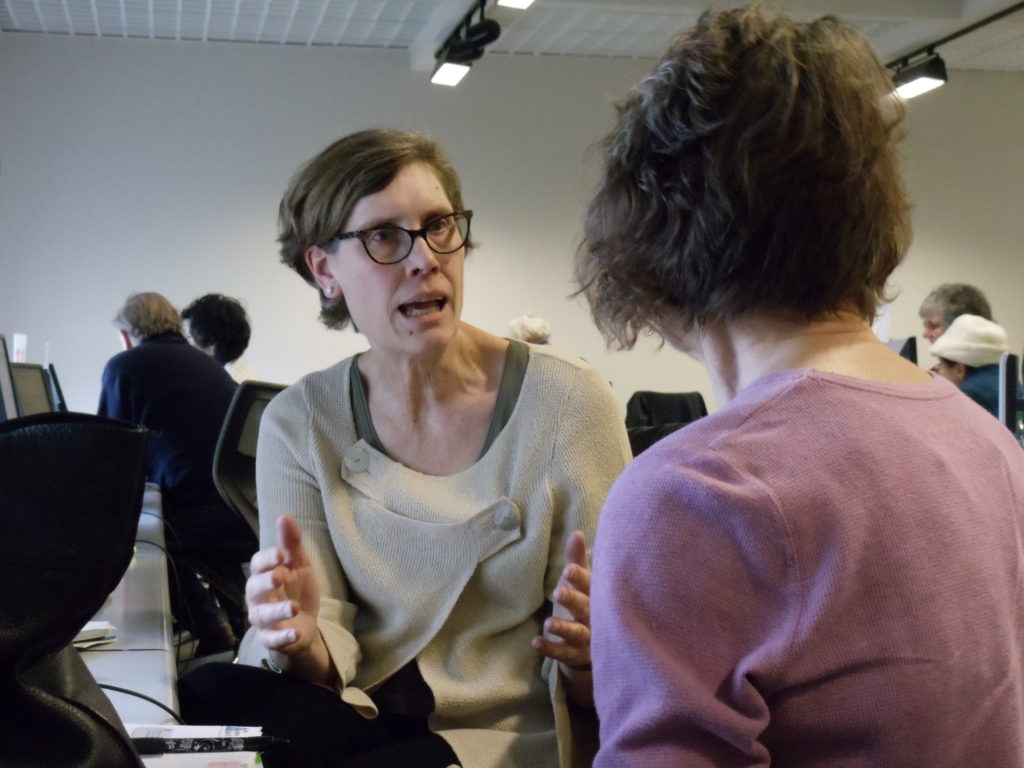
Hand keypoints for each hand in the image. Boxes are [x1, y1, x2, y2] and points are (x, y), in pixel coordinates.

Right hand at [246, 515, 321, 658]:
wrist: (304, 625)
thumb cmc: (297, 590)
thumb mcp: (299, 565)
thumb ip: (292, 544)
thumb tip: (284, 516)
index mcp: (264, 576)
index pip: (258, 565)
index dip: (268, 559)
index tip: (283, 554)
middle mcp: (259, 598)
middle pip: (254, 589)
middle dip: (265, 582)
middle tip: (280, 576)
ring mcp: (263, 620)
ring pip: (262, 616)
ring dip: (277, 611)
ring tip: (294, 608)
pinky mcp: (272, 639)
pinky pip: (272, 640)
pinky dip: (283, 637)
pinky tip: (295, 633)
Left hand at [532, 530, 591, 671]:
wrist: (597, 644)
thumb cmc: (585, 603)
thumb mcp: (582, 583)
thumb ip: (577, 560)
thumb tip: (576, 533)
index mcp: (595, 595)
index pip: (589, 585)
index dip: (580, 578)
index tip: (568, 570)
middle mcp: (594, 616)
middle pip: (585, 608)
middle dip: (573, 600)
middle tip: (558, 592)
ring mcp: (587, 638)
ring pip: (577, 633)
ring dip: (563, 628)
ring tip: (548, 623)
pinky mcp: (576, 654)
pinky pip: (563, 653)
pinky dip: (551, 648)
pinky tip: (536, 643)